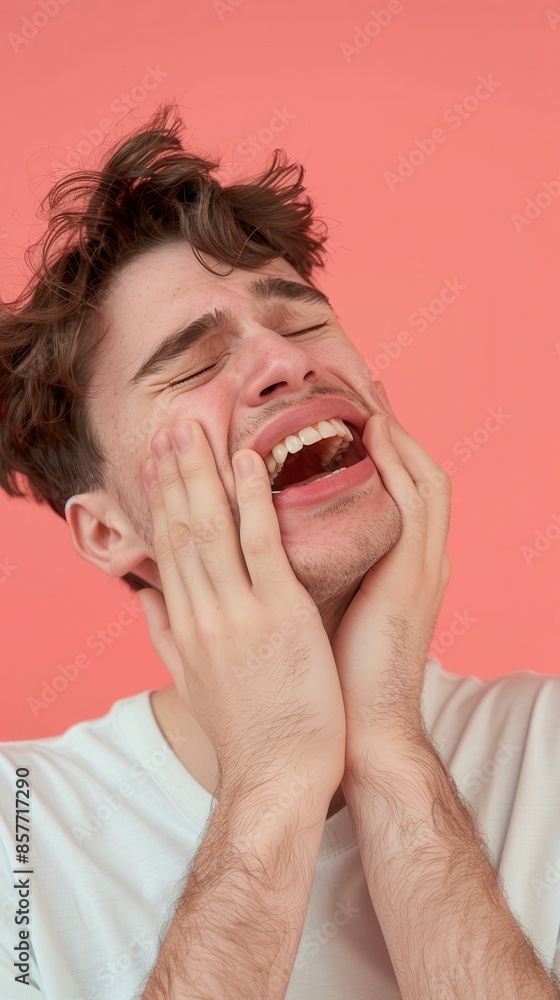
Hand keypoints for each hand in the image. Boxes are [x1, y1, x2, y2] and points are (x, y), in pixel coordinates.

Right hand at [138, 418, 346, 805]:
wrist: (276, 777)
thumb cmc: (245, 730)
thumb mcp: (190, 680)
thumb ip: (165, 633)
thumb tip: (144, 599)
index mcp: (184, 623)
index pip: (167, 547)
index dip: (162, 497)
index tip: (160, 459)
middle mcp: (202, 610)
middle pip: (182, 527)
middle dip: (176, 472)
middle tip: (173, 424)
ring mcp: (237, 611)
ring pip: (212, 527)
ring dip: (203, 472)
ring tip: (198, 427)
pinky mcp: (278, 615)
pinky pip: (261, 545)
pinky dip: (252, 500)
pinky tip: (248, 462)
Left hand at [331, 383, 450, 750]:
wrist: (358, 734)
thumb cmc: (330, 681)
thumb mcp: (316, 614)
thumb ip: (301, 574)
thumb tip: (259, 549)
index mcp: (392, 569)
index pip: (390, 490)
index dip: (374, 447)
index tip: (345, 411)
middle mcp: (416, 560)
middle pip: (413, 472)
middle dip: (391, 425)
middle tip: (365, 383)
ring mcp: (421, 568)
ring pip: (421, 478)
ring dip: (396, 432)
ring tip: (368, 392)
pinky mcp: (414, 579)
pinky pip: (413, 506)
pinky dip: (395, 464)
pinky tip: (373, 433)